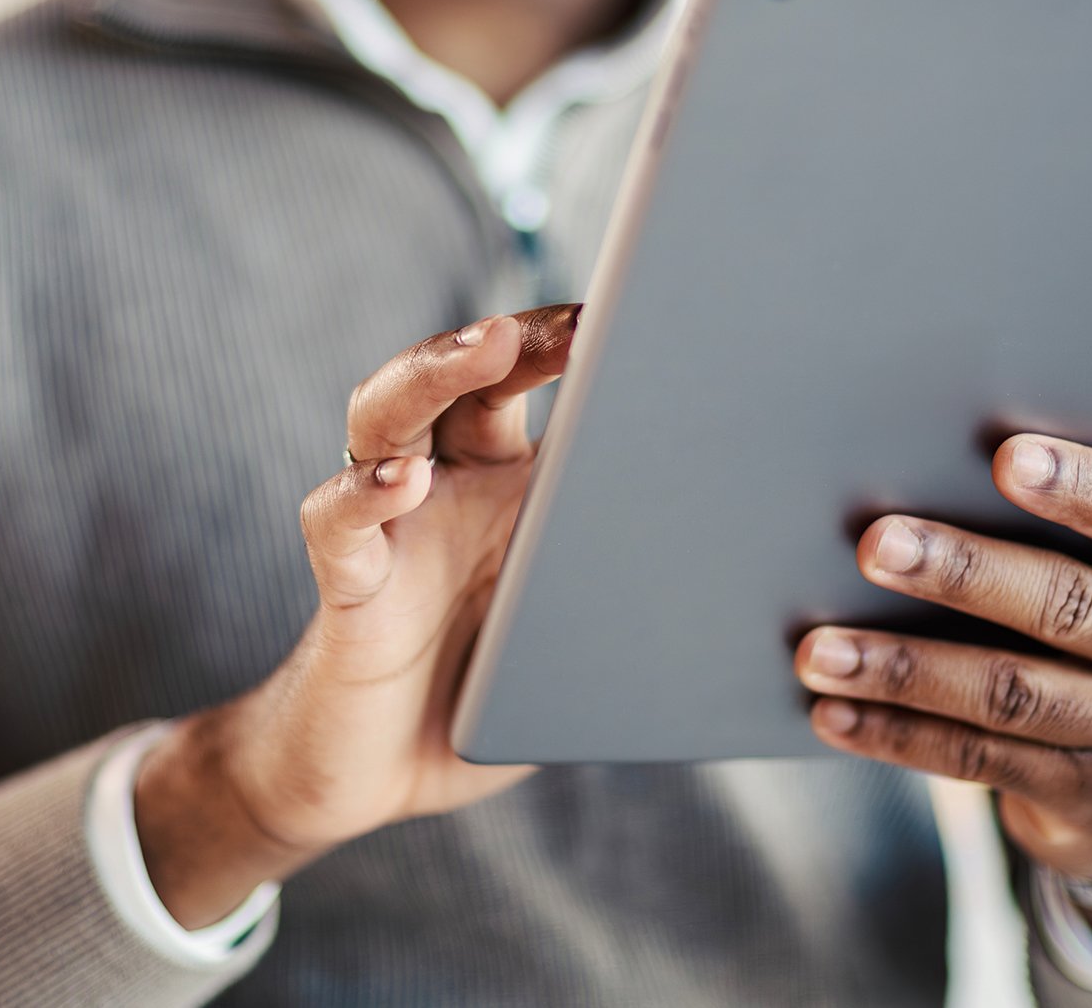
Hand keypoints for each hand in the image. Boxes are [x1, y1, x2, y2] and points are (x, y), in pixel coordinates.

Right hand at [135, 307, 576, 925]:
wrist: (375, 777)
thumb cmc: (486, 699)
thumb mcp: (578, 638)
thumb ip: (635, 598)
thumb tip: (754, 580)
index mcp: (507, 485)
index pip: (529, 383)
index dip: (571, 344)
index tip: (636, 313)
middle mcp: (444, 485)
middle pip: (460, 377)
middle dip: (514, 337)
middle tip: (573, 320)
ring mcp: (391, 527)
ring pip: (388, 416)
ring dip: (433, 372)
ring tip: (483, 348)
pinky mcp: (349, 588)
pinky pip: (337, 525)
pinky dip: (363, 496)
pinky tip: (400, 482)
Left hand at [793, 414, 1091, 883]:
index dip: (1086, 486)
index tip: (1002, 456)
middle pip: (1072, 609)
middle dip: (964, 573)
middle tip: (872, 544)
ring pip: (1010, 695)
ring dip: (903, 667)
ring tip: (819, 648)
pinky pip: (980, 763)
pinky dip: (898, 735)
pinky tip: (833, 712)